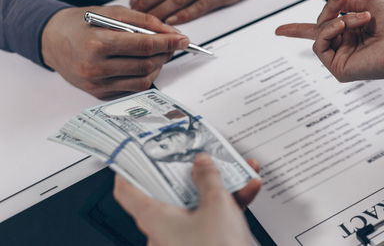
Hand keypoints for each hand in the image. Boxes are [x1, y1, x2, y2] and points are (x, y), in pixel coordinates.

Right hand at [41, 6, 188, 98]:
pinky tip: (144, 64)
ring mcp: (97, 84)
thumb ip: (142, 20)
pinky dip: (145, 76)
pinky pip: (132, 89)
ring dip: (158, 66)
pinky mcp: (99, 94)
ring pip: (143, 80)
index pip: (144, 46)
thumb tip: (170, 31)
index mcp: (97, 43)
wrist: (51, 40)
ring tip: (159, 53)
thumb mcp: (109, 12)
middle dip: (166, 53)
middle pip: (146, 64)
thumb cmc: (80, 24)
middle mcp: (96, 68)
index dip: (168, 42)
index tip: (183, 39)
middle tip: (173, 43)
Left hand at [114, 153, 261, 245]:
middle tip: (199, 156)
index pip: (127, 191)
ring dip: (218, 186)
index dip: (130, 169)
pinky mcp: (201, 243)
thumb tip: (202, 163)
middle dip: (193, 172)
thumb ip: (209, 178)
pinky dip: (227, 205)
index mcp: (155, 218)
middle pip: (170, 192)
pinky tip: (247, 191)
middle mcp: (164, 230)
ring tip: (236, 171)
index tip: (137, 153)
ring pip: (196, 204)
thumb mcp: (217, 205)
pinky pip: (211, 218)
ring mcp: (183, 238)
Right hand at [276, 0, 383, 96]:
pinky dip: (329, 31)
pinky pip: (320, 45)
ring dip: (335, 19)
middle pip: (319, 26)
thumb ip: (348, 1)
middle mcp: (345, 46)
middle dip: (329, 8)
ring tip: (360, 17)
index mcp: (352, 32)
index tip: (279, 30)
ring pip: (319, 33)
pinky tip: (344, 26)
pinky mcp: (338, 68)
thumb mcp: (371, 2)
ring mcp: (341, 58)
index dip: (298, 30)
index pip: (322, 30)